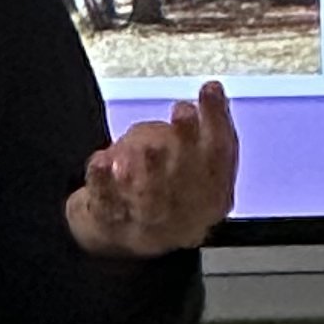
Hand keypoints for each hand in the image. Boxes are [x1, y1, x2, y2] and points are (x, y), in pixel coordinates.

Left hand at [68, 85, 237, 258]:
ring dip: (152, 169)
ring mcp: (145, 223)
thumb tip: (214, 90)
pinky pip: (107, 203)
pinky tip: (102, 160)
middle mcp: (183, 218)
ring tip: (148, 146)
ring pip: (151, 197)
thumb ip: (207, 130)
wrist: (117, 233)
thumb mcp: (192, 161)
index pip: (221, 160)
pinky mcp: (108, 223)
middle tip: (184, 112)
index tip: (210, 89)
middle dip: (187, 144)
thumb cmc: (162, 188)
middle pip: (188, 180)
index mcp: (212, 200)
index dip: (218, 121)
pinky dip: (104, 181)